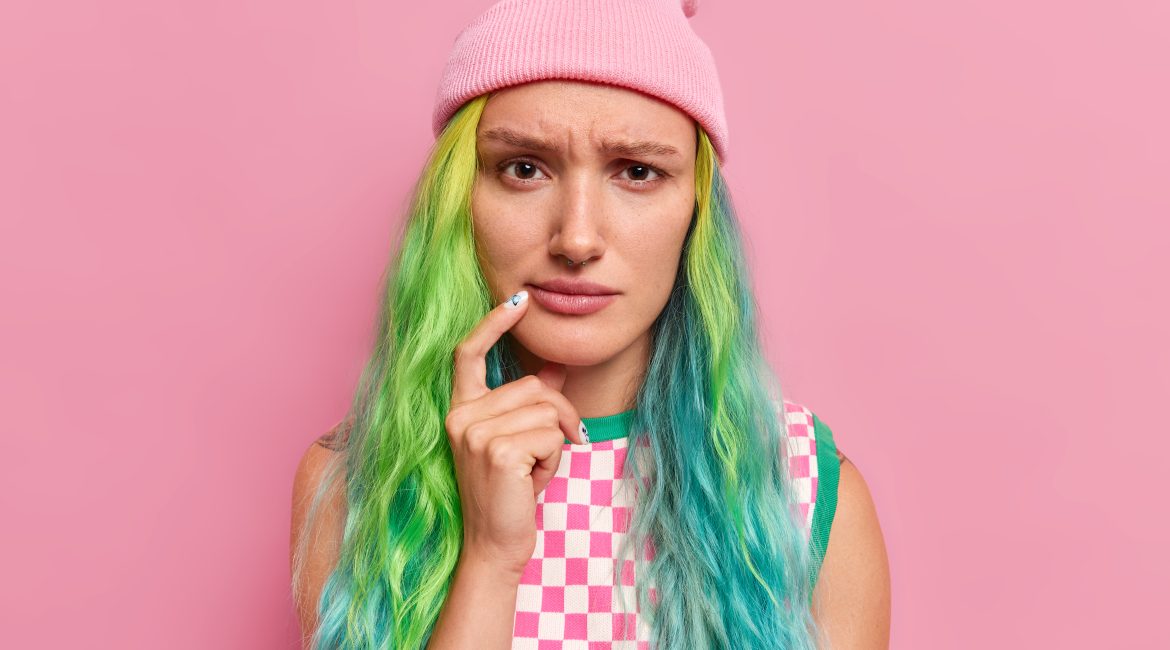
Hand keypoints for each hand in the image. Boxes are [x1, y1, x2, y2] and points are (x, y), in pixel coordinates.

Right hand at [444, 289, 587, 574]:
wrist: (494, 546)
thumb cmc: (509, 495)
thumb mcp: (518, 441)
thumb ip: (529, 403)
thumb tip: (554, 369)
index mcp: (460, 410)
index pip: (469, 352)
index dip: (494, 322)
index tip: (518, 297)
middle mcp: (460, 416)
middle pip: (532, 385)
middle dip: (560, 413)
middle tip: (559, 447)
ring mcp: (475, 432)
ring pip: (547, 408)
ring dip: (557, 440)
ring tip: (536, 470)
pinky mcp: (497, 450)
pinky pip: (551, 433)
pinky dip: (556, 457)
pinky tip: (535, 480)